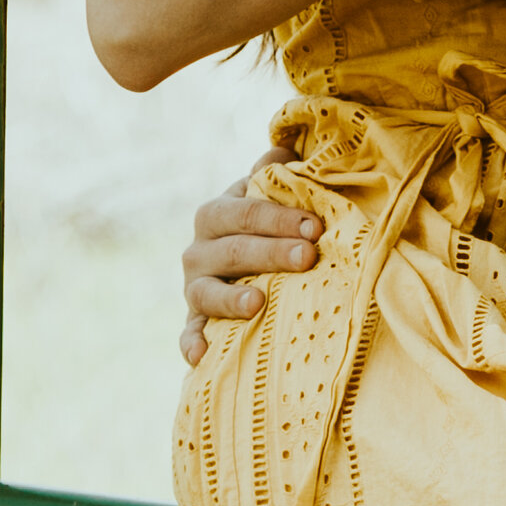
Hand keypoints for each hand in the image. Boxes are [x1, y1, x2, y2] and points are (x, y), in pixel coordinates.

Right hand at [181, 178, 319, 367]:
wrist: (243, 265)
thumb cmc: (269, 228)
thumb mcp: (272, 198)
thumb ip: (279, 175)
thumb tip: (285, 149)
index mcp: (219, 214)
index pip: (247, 211)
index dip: (280, 217)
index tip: (317, 225)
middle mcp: (200, 249)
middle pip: (235, 250)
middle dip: (272, 252)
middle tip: (308, 257)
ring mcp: (195, 287)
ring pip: (208, 292)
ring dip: (232, 298)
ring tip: (258, 303)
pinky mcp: (195, 321)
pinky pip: (189, 333)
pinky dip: (191, 344)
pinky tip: (201, 357)